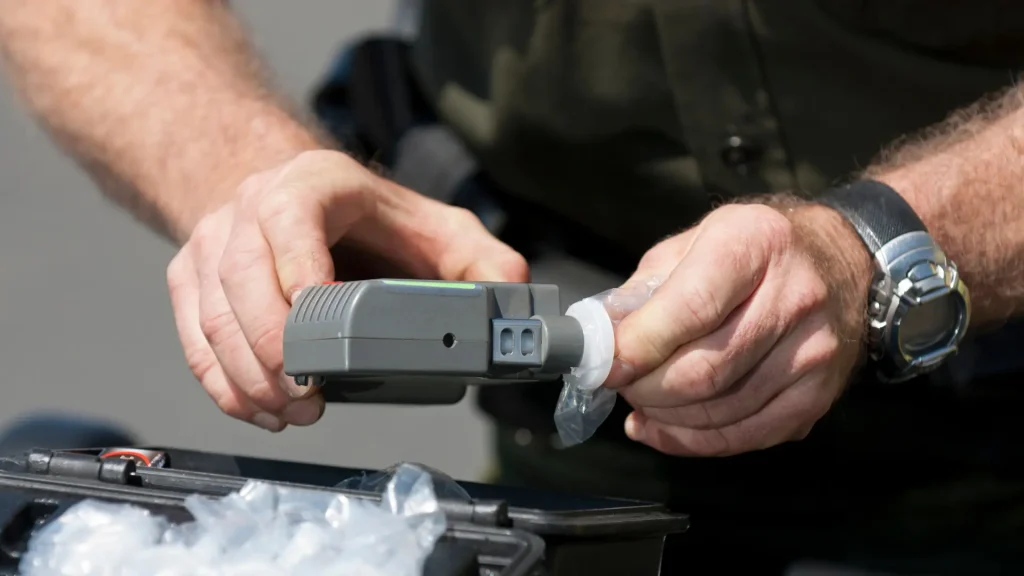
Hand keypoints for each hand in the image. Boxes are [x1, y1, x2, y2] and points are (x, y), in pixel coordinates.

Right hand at [166, 150, 528, 430]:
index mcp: (313, 183)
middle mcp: (252, 205)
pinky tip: (260, 409)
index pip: (290, 219)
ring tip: (294, 412)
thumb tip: (512, 297)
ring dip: (249, 376)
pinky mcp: (191, 277)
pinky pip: (195, 337)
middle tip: (310, 396)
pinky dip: (223, 384)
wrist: (301, 202)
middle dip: (274, 347)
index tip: (316, 322)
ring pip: (214, 316)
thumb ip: (483, 261)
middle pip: (243, 278)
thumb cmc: (373, 223)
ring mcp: (214, 241)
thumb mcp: (441, 229)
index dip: (297, 269)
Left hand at [606, 201, 872, 455]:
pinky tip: (663, 428)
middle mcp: (793, 298)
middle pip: (705, 370)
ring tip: (642, 400)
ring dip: (665, 417)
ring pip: (721, 411)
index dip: (640, 346)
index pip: (693, 308)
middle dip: (646, 388)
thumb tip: (602, 336)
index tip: (606, 364)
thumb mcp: (695, 241)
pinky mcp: (818, 396)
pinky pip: (745, 438)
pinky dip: (692, 441)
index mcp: (755, 244)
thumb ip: (645, 288)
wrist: (845, 261)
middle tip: (622, 383)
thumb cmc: (757, 250)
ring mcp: (812, 352)